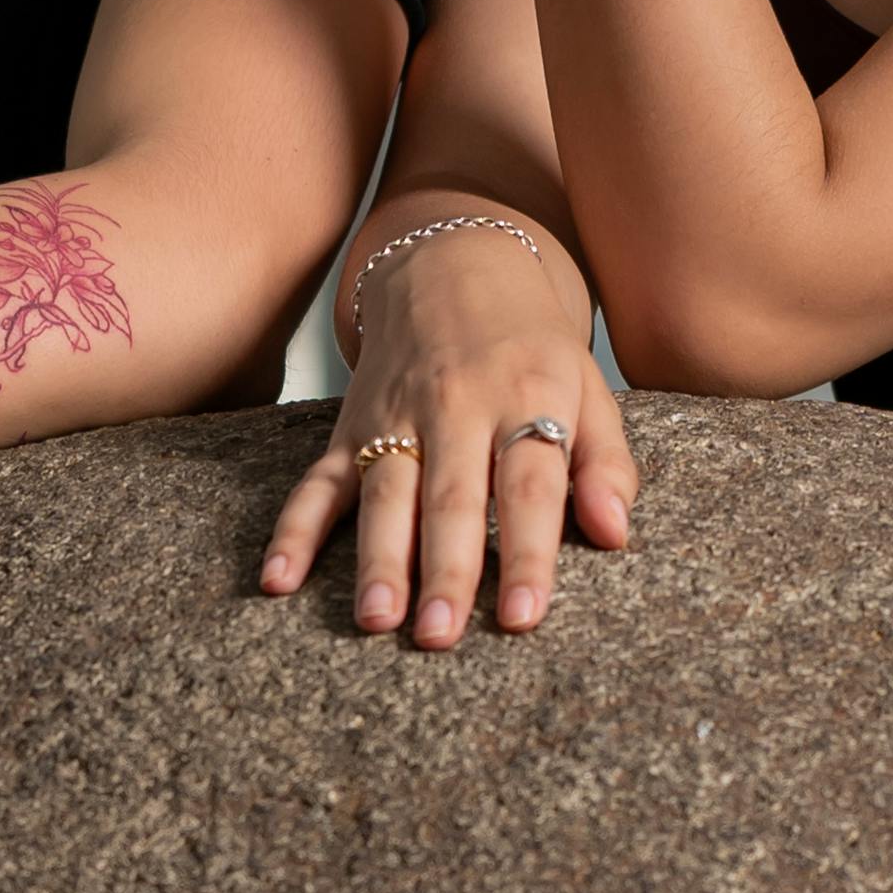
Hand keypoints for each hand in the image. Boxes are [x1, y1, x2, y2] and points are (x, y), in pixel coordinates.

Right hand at [256, 213, 636, 645]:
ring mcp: (396, 416)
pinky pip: (319, 482)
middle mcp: (456, 406)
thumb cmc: (532, 346)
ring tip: (376, 620)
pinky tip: (277, 580)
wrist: (453, 258)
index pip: (529, 485)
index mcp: (525, 396)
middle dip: (446, 569)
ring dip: (378, 558)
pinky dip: (294, 530)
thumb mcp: (586, 385)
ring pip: (385, 492)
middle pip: (451, 497)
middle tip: (440, 634)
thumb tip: (616, 532)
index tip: (524, 616)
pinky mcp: (350, 426)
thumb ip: (606, 461)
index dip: (529, 552)